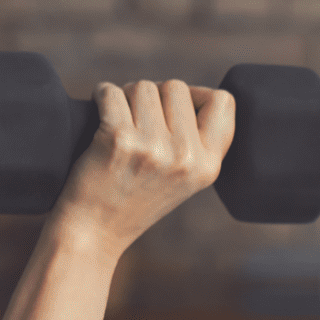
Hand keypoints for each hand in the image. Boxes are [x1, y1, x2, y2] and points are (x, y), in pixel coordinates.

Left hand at [48, 79, 235, 256]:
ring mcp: (154, 149)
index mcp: (209, 166)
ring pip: (142, 86)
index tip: (174, 114)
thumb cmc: (134, 198)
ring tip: (120, 132)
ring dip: (126, 99)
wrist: (95, 232)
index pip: (224, 101)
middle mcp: (187, 157)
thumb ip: (195, 140)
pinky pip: (110, 91)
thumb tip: (194, 92)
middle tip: (139, 130)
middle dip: (153, 99)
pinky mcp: (120, 140)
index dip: (196, 96)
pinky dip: (100, 98)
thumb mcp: (183, 177)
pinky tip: (100, 124)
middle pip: (176, 87)